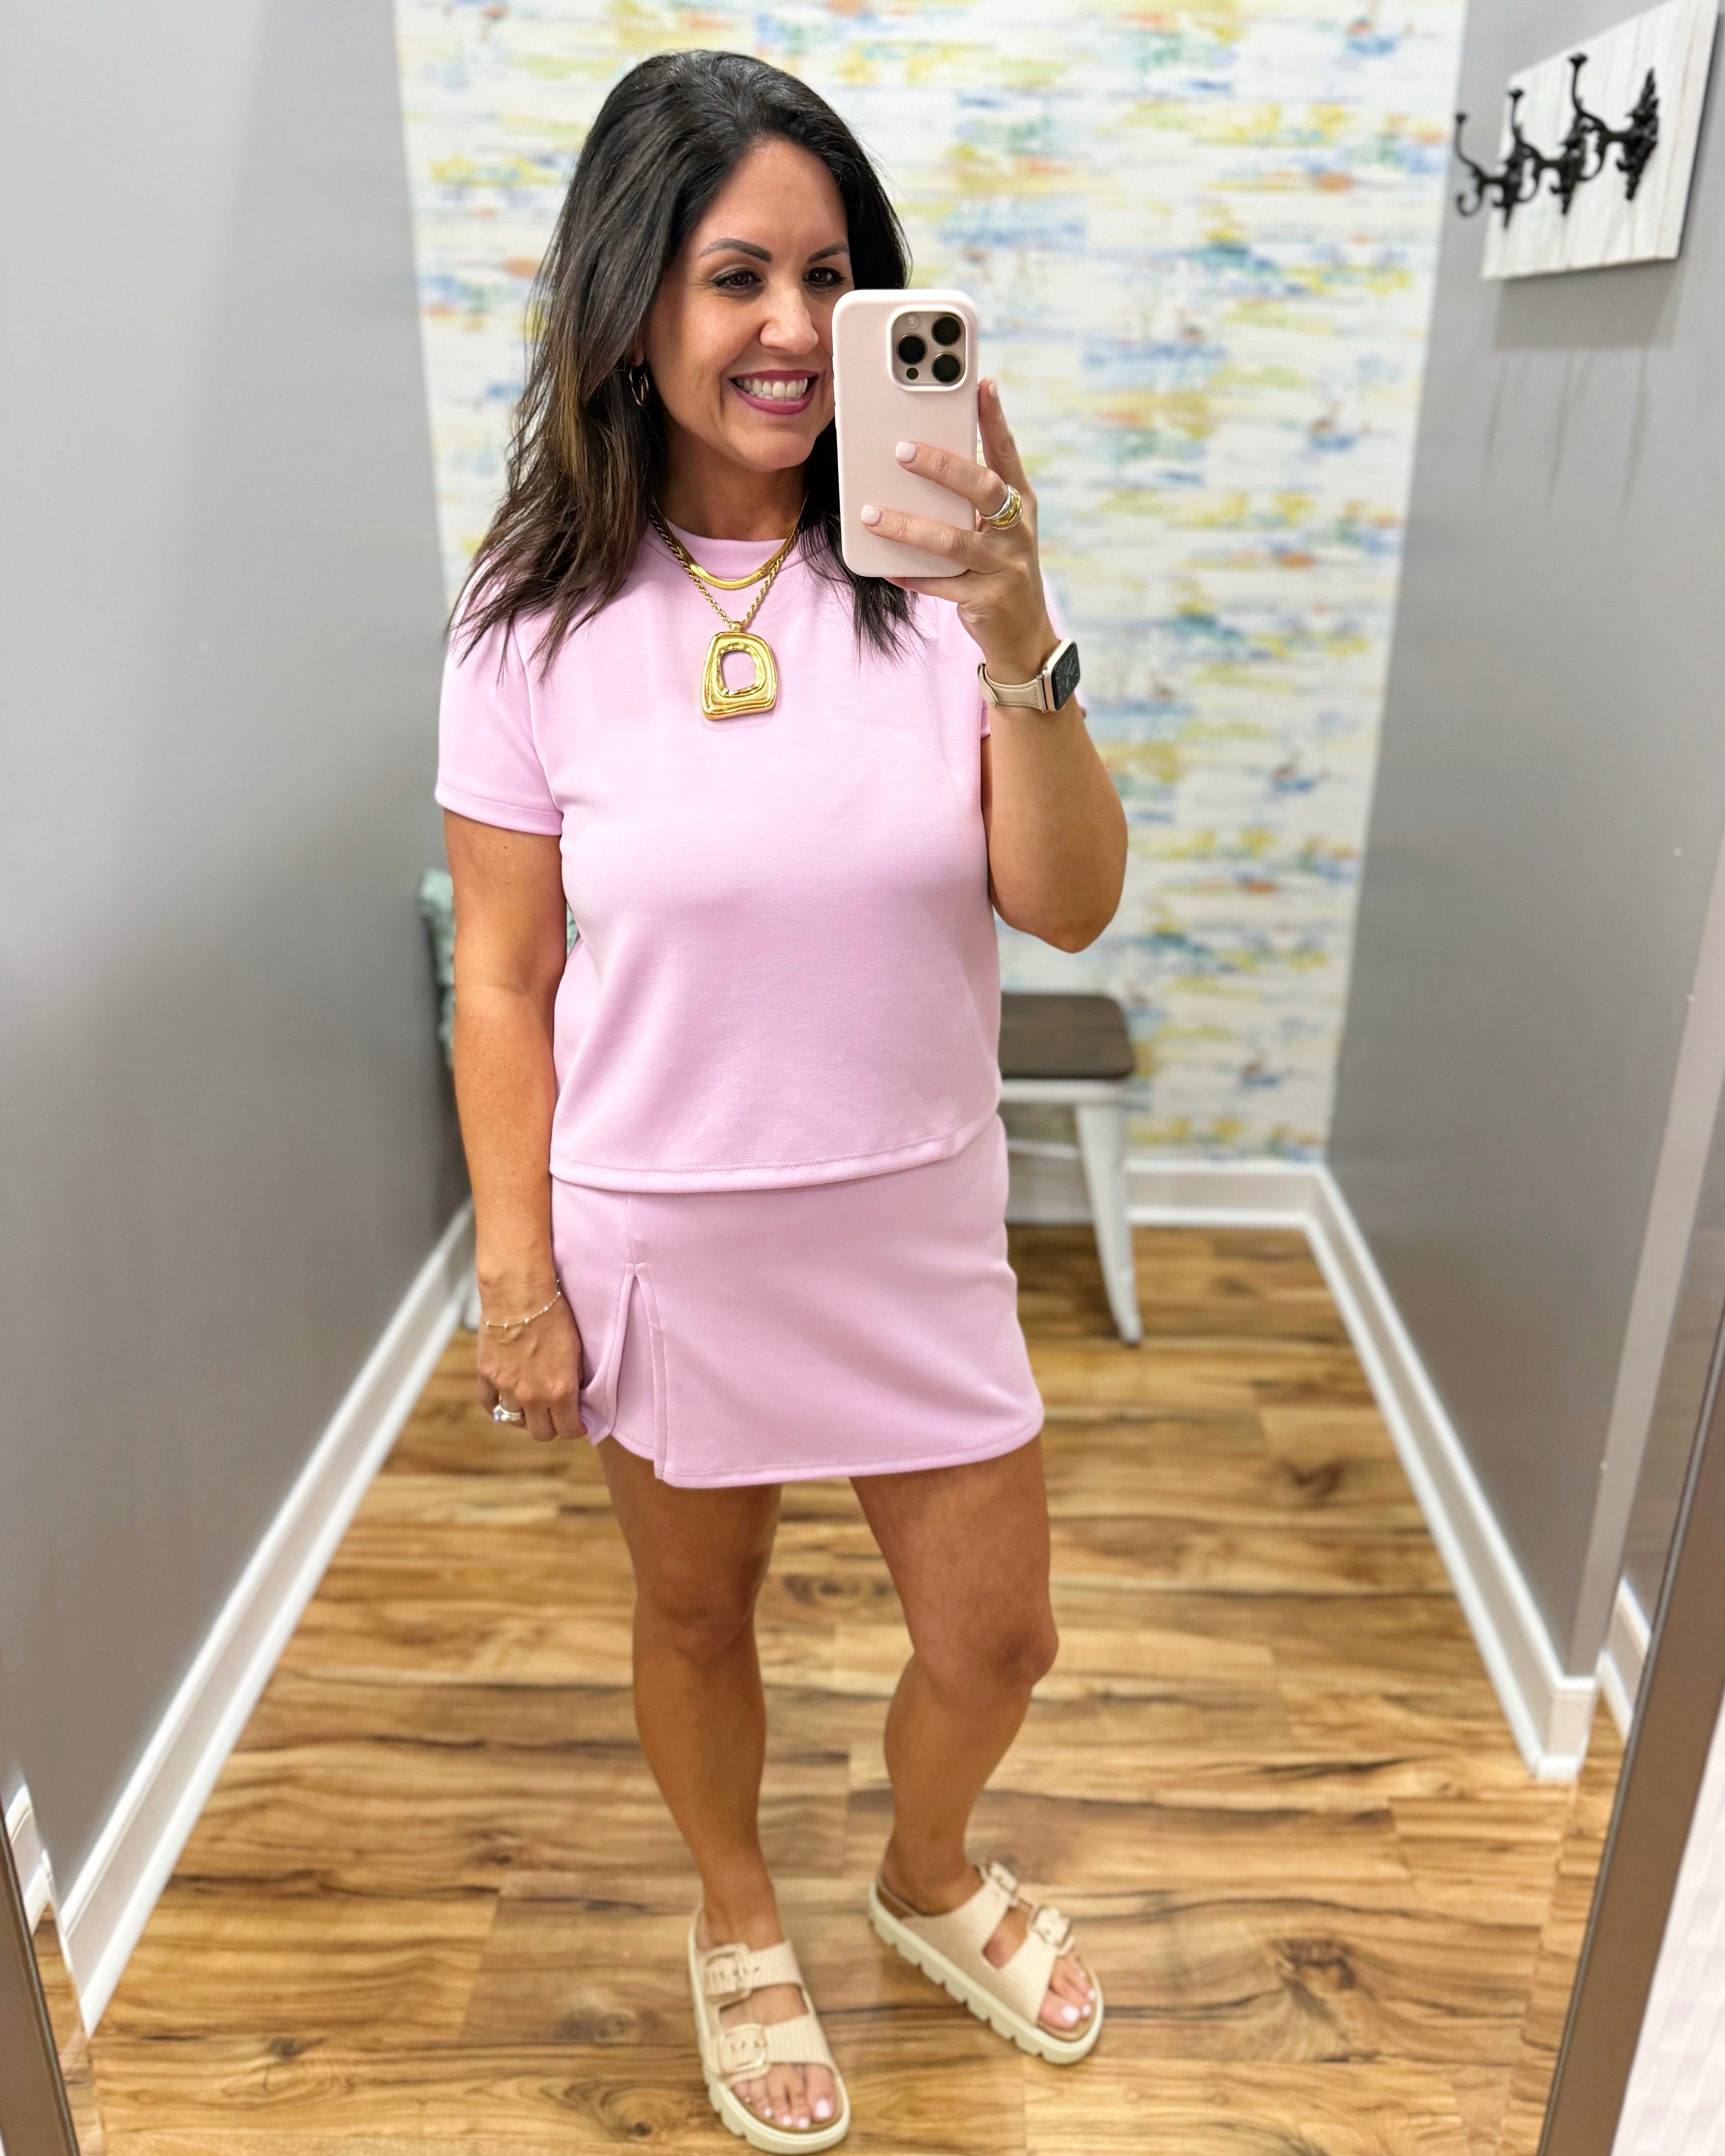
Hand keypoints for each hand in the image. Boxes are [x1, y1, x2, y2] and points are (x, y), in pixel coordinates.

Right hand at [476, 1292, 584, 1443]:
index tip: (577, 1424)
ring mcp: (506, 1388)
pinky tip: (507, 1399)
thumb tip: (574, 1398)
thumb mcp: (576, 1351)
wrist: (519, 1294)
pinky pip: (490, 1405)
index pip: (567, 1430)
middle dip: (552, 1427)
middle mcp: (532, 1396)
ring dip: (526, 1415)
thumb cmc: (554, 1315)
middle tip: (556, 1415)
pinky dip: (499, 1406)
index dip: (575, 1429)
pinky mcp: (486, 1376)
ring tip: (532, 1403)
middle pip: (541, 1433)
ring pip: (515, 1421)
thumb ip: (573, 1381)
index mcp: (559, 1391)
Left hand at [859, 378, 1056, 685]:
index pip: (1007, 454)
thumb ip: (970, 502)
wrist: (1024, 635)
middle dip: (942, 467)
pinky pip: (941, 584)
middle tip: (902, 451)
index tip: (982, 384)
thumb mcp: (996, 530)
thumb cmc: (1000, 569)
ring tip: (872, 515)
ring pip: (952, 540)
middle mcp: (1017, 531)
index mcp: (1020, 504)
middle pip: (981, 489)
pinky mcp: (986, 600)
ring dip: (908, 526)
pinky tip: (886, 567)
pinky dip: (912, 575)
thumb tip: (921, 463)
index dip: (995, 419)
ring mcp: (1005, 567)